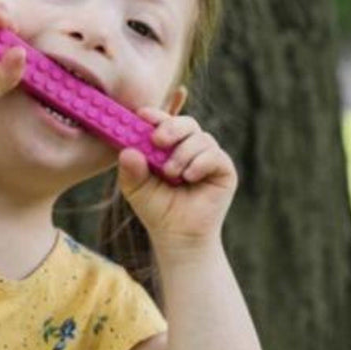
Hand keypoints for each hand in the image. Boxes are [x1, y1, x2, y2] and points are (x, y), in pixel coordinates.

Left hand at [116, 107, 238, 251]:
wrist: (177, 235)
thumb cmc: (156, 208)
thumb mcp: (135, 189)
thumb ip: (130, 170)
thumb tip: (127, 151)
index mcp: (167, 146)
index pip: (163, 122)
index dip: (155, 115)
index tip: (142, 114)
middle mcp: (189, 146)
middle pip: (186, 123)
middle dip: (170, 127)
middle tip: (156, 140)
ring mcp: (207, 156)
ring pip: (200, 138)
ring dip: (182, 154)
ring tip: (171, 174)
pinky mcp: (223, 169)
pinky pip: (214, 155)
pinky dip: (199, 163)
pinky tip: (188, 177)